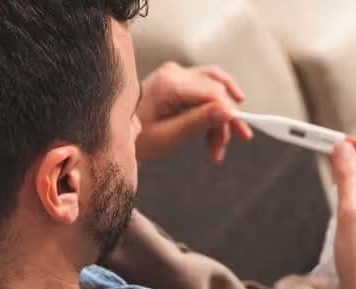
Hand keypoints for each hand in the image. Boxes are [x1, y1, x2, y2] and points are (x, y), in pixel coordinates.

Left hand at [135, 62, 252, 162]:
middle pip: (216, 90)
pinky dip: (211, 110)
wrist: (115, 131)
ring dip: (220, 116)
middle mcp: (175, 72)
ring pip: (214, 88)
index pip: (214, 93)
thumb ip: (198, 122)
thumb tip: (227, 111)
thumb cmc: (137, 137)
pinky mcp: (177, 80)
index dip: (230, 114)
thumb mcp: (168, 137)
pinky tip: (212, 131)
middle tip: (223, 148)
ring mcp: (175, 74)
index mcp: (170, 84)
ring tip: (217, 146)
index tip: (240, 135)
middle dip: (224, 121)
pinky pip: (205, 90)